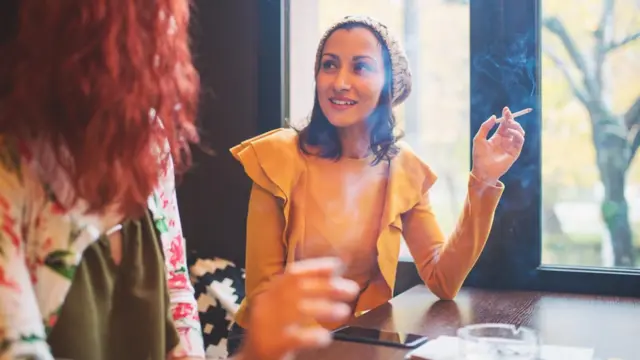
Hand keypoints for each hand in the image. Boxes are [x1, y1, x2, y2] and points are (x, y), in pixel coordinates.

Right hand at [238, 257, 358, 359]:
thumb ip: (305, 292)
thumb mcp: (283, 309)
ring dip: (325, 309)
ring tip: (344, 311)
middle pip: (298, 289)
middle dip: (328, 286)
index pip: (293, 274)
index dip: (316, 268)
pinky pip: (295, 338)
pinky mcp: (270, 345)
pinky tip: (325, 337)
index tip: (337, 267)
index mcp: (270, 293)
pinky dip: (313, 336)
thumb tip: (335, 272)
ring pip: (298, 311)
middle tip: (351, 289)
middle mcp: (266, 305)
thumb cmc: (274, 332)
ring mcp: (266, 325)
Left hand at [471, 106, 525, 184]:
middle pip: (513, 126)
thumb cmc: (479, 156)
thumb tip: (494, 116)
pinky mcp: (515, 152)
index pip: (504, 124)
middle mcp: (505, 140)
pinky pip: (520, 140)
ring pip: (519, 132)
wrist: (483, 171)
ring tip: (509, 125)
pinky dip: (517, 134)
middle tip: (508, 118)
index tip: (506, 109)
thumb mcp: (479, 139)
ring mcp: (511, 146)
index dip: (506, 116)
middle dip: (512, 119)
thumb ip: (485, 127)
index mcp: (497, 137)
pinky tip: (510, 132)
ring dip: (516, 126)